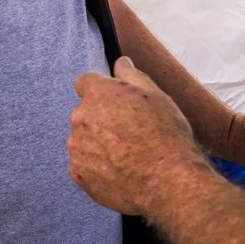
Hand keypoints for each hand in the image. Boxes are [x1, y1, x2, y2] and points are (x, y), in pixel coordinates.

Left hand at [70, 58, 207, 215]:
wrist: (167, 181)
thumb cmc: (165, 135)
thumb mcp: (155, 96)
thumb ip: (131, 75)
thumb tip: (120, 62)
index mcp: (97, 94)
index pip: (86, 82)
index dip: (102, 91)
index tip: (116, 103)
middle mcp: (80, 118)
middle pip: (85, 113)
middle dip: (102, 119)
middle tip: (130, 132)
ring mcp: (77, 147)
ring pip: (83, 139)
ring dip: (98, 143)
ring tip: (128, 155)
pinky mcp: (78, 173)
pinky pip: (83, 164)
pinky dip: (97, 166)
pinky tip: (120, 170)